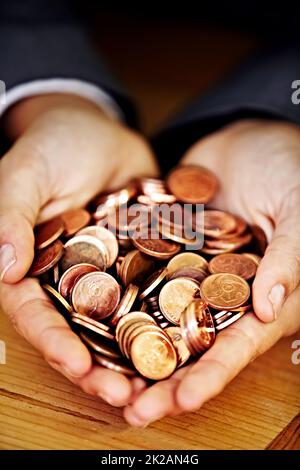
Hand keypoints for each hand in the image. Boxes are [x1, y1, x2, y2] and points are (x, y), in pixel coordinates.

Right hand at [0, 93, 157, 404]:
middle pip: (78, 330)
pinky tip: (185, 338)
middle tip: (124, 394)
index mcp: (30, 265)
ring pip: (116, 322)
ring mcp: (104, 274)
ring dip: (134, 354)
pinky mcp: (137, 263)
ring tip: (157, 382)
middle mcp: (66, 279)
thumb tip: (4, 268)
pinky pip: (150, 293)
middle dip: (96, 365)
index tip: (75, 365)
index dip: (52, 341)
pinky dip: (164, 317)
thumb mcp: (26, 171)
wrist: (97, 129)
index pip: (34, 312)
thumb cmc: (52, 144)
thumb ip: (12, 214)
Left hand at [124, 119, 299, 425]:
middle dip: (165, 378)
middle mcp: (225, 293)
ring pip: (161, 317)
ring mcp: (192, 273)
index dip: (212, 375)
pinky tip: (92, 316)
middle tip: (133, 408)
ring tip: (103, 375)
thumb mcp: (298, 207)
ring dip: (135, 348)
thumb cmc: (290, 169)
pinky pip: (142, 276)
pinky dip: (121, 296)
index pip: (238, 344)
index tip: (182, 400)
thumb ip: (290, 256)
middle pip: (194, 344)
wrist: (249, 136)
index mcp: (264, 294)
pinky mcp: (166, 252)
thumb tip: (270, 308)